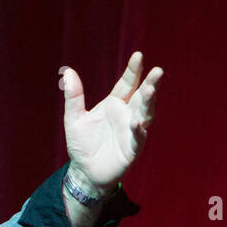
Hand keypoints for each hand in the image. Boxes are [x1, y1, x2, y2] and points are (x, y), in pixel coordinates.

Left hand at [60, 50, 164, 191]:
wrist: (84, 171)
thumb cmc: (81, 144)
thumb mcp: (73, 118)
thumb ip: (73, 96)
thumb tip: (68, 71)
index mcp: (114, 104)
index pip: (127, 84)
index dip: (133, 71)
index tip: (138, 55)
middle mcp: (127, 115)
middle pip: (141, 96)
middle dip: (150, 83)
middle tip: (158, 71)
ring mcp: (132, 131)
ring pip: (145, 113)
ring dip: (149, 102)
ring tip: (151, 89)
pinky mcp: (132, 149)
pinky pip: (138, 138)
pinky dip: (138, 130)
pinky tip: (137, 121)